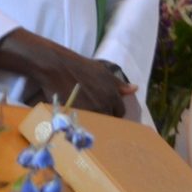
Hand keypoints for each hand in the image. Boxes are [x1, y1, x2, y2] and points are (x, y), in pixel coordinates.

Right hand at [0, 30, 129, 116]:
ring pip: (96, 123)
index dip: (113, 110)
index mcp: (113, 95)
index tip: (105, 108)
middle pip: (109, 119)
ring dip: (93, 120)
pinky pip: (82, 124)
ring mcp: (90, 112)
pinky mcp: (76, 116)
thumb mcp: (103, 72)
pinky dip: (80, 121)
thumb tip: (135, 89)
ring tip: (83, 111)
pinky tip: (75, 114)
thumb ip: (119, 84)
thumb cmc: (80, 66)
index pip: (120, 112)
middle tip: (93, 110)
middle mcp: (104, 105)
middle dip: (104, 116)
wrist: (56, 66)